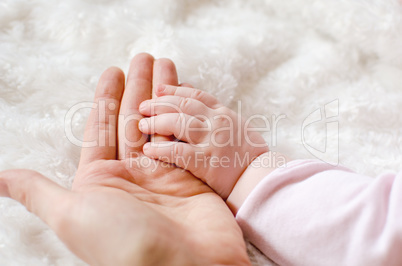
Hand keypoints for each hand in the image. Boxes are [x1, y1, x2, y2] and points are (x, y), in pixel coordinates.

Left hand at [0, 54, 249, 264]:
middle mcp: (132, 175)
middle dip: (138, 87)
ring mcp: (163, 174)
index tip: (112, 71)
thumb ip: (39, 192)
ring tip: (165, 65)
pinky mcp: (189, 176)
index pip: (101, 129)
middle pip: (133, 120)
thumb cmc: (124, 243)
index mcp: (101, 181)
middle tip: (143, 57)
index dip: (105, 99)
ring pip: (160, 124)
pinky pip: (184, 139)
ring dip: (162, 95)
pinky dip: (184, 117)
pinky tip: (185, 96)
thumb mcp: (72, 214)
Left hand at [137, 84, 268, 198]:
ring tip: (141, 125)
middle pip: (183, 106)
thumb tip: (194, 95)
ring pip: (179, 123)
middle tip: (142, 106)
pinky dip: (161, 150)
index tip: (158, 89)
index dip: (174, 90)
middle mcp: (217, 122)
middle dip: (160, 103)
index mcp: (223, 113)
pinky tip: (148, 150)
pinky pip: (178, 152)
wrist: (262, 177)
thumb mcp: (236, 125)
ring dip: (157, 122)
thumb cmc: (248, 153)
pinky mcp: (207, 162)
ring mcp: (212, 141)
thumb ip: (215, 113)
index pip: (195, 95)